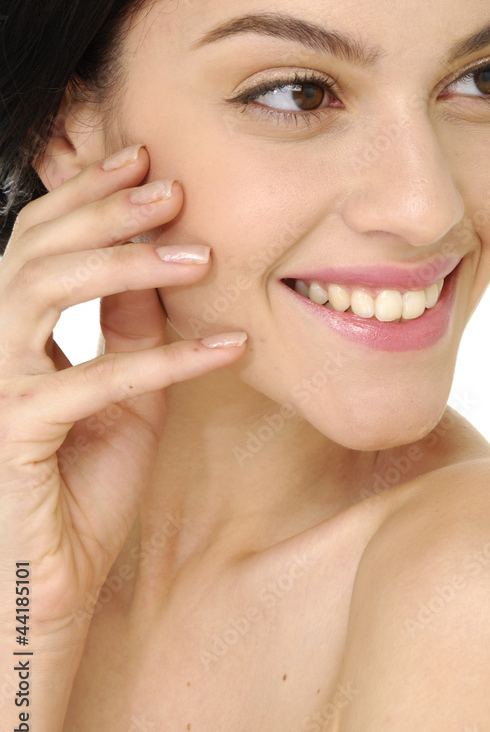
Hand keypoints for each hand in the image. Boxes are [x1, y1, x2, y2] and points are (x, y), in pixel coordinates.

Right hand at [0, 144, 245, 641]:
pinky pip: (94, 380)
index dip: (87, 195)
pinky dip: (166, 360)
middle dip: (105, 211)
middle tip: (172, 188)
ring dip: (125, 264)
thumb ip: (131, 324)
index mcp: (13, 326)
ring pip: (42, 290)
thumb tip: (161, 255)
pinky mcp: (13, 428)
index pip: (40, 240)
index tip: (142, 160)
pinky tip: (227, 347)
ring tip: (198, 256)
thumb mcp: (125, 388)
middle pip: (36, 249)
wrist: (52, 571)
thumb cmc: (84, 478)